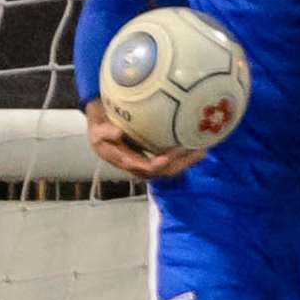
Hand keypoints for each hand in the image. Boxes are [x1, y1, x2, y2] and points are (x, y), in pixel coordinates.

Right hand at [84, 99, 204, 179]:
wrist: (102, 128)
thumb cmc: (100, 127)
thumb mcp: (96, 129)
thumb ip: (104, 132)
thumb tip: (118, 132)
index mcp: (125, 161)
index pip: (144, 168)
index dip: (157, 164)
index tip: (169, 155)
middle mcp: (140, 166)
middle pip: (164, 172)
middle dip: (181, 164)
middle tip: (196, 151)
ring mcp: (150, 163)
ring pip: (172, 168)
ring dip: (188, 161)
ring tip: (202, 150)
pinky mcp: (157, 157)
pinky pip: (174, 160)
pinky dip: (186, 155)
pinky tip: (199, 146)